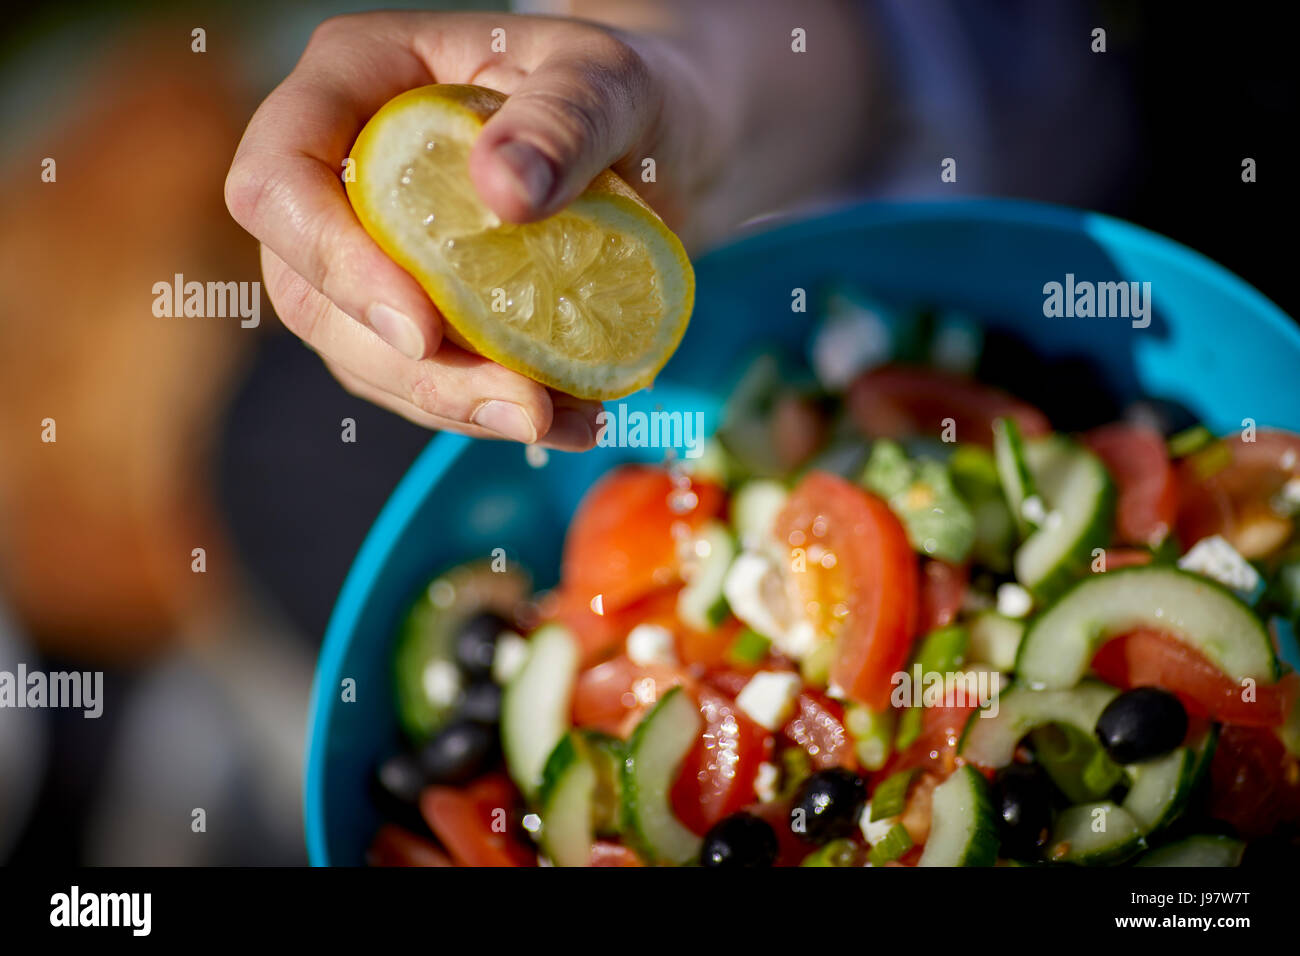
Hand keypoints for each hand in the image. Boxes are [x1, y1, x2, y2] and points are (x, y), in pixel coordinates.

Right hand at [225, 10, 728, 447]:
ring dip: (453, 405)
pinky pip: (419, 378)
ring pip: (361, 353)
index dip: (331, 263)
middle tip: (524, 407)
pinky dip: (486, 410)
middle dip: (412, 369)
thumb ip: (564, 119)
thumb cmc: (628, 91)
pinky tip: (570, 417)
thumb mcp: (611, 81)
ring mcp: (369, 247)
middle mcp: (341, 169)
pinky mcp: (414, 308)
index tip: (422, 331)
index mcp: (355, 81)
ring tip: (560, 419)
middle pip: (309, 291)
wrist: (666, 143)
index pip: (279, 179)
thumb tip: (503, 191)